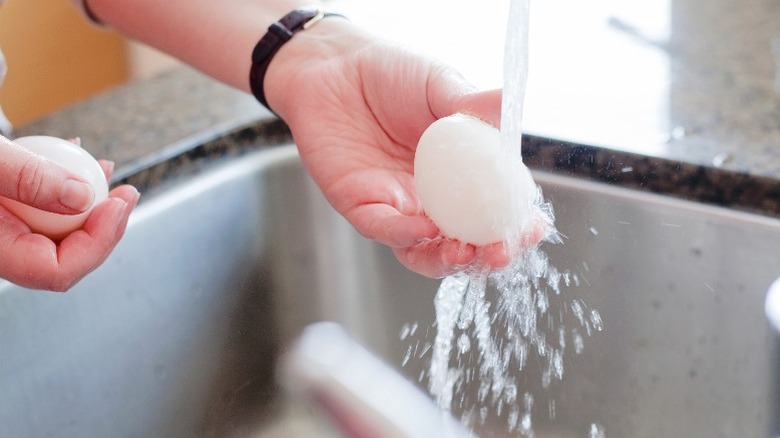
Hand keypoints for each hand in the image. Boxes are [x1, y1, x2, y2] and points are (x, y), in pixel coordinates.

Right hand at [0, 136, 138, 290]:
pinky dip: (63, 184)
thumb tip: (82, 197)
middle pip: (64, 255)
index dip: (98, 245)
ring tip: (104, 167)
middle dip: (103, 224)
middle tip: (127, 190)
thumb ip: (24, 177)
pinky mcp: (4, 208)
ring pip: (57, 229)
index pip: (54, 272)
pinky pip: (42, 206)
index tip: (119, 204)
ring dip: (89, 201)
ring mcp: (3, 228)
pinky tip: (75, 154)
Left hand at [266, 20, 543, 277]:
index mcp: (460, 172)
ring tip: (468, 253)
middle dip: (488, 254)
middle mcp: (432, 197)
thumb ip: (470, 103)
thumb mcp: (437, 84)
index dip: (516, 223)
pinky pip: (385, 230)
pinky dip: (406, 235)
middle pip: (465, 240)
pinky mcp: (362, 206)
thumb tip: (508, 103)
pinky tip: (426, 229)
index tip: (534, 225)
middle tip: (503, 251)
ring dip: (449, 259)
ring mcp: (398, 206)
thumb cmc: (388, 73)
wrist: (333, 66)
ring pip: (425, 250)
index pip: (495, 208)